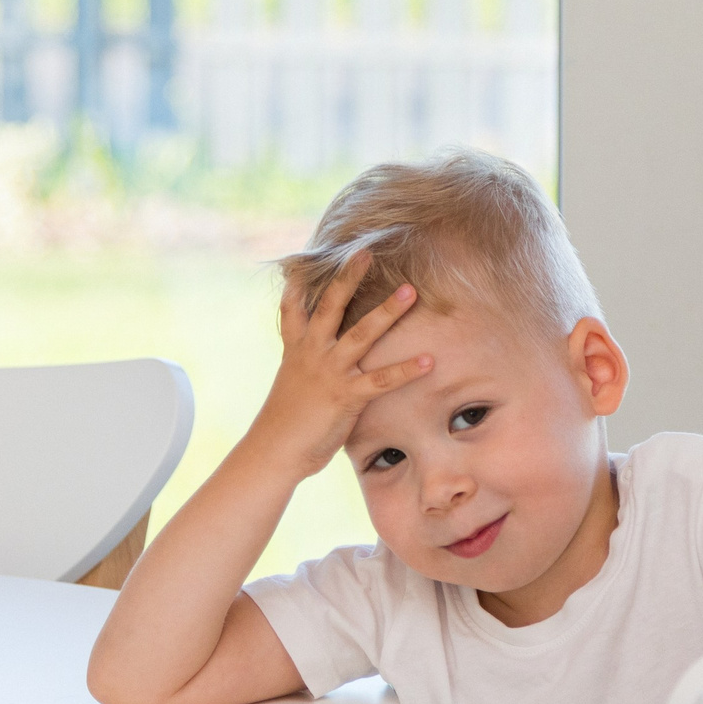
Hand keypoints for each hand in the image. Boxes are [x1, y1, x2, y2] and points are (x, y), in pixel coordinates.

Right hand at [245, 253, 430, 477]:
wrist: (274, 450)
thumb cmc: (285, 424)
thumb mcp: (291, 388)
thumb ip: (306, 371)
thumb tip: (316, 370)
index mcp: (297, 351)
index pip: (294, 310)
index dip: (300, 286)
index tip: (306, 262)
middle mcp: (312, 353)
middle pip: (331, 307)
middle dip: (349, 278)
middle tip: (365, 252)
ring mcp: (330, 372)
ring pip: (362, 334)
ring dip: (387, 311)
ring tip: (410, 291)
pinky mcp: (346, 396)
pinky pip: (381, 380)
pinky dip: (405, 370)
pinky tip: (428, 361)